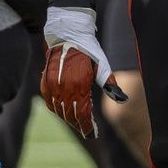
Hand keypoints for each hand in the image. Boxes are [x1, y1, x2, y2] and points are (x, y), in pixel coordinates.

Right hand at [41, 6, 126, 137]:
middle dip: (79, 125)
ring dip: (68, 119)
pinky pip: (49, 103)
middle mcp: (64, 87)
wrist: (67, 34)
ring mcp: (52, 85)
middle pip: (69, 115)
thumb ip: (110, 83)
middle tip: (87, 130)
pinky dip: (57, 110)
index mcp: (79, 84)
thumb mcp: (102, 64)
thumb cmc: (88, 49)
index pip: (82, 114)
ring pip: (58, 111)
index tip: (92, 134)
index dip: (87, 127)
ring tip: (78, 122)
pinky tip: (64, 112)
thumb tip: (122, 99)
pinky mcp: (45, 82)